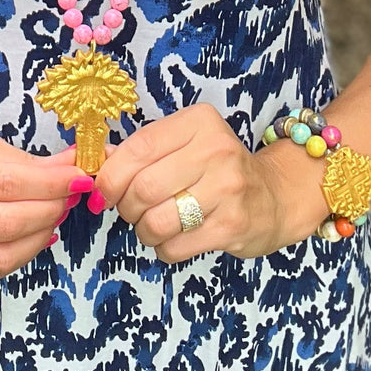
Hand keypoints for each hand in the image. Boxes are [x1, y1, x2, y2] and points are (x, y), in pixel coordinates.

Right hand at [0, 106, 91, 280]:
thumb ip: (25, 159)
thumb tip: (72, 166)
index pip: (8, 183)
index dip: (51, 183)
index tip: (80, 176)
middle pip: (6, 223)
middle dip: (51, 209)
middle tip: (73, 195)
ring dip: (40, 235)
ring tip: (57, 214)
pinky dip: (18, 255)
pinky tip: (34, 235)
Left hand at [91, 103, 327, 262]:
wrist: (274, 196)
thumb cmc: (218, 168)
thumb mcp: (185, 144)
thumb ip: (144, 150)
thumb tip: (96, 165)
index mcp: (199, 122)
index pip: (139, 148)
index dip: (110, 175)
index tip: (101, 192)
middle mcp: (216, 150)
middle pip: (143, 188)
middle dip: (126, 207)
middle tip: (130, 210)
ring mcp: (227, 189)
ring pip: (156, 221)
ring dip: (143, 231)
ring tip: (153, 226)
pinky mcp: (232, 227)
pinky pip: (174, 247)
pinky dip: (163, 248)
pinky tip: (174, 238)